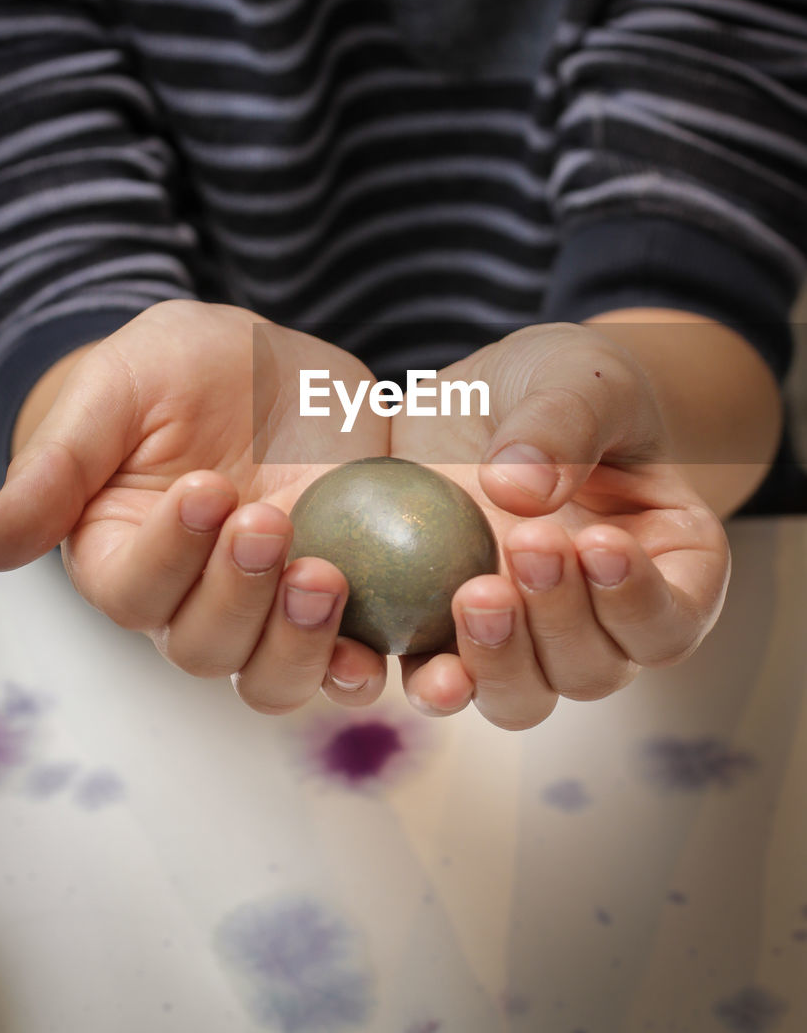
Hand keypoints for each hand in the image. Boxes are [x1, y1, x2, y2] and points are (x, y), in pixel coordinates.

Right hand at [0, 301, 389, 713]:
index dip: (168, 554)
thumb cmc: (172, 371)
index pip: (133, 590)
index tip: (204, 487)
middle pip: (205, 647)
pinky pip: (347, 658)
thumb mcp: (114, 391)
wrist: (262, 363)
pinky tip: (380, 644)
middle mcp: (193, 599)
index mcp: (124, 557)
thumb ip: (57, 464)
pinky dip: (363, 662)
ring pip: (272, 674)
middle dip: (238, 593)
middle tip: (267, 521)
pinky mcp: (340, 595)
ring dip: (300, 641)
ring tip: (326, 576)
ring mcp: (270, 605)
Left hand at [390, 323, 730, 729]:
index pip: (671, 620)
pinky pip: (439, 678)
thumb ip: (563, 422)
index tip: (597, 541)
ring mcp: (523, 636)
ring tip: (472, 595)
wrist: (492, 391)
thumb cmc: (565, 381)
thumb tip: (519, 490)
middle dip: (561, 620)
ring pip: (522, 696)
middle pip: (594, 669)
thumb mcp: (578, 375)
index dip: (640, 601)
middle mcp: (598, 622)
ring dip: (498, 662)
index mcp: (665, 568)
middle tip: (528, 545)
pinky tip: (401, 655)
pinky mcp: (448, 630)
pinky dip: (424, 676)